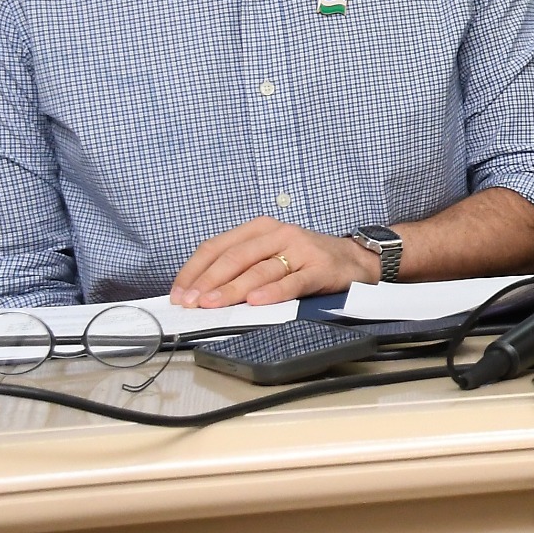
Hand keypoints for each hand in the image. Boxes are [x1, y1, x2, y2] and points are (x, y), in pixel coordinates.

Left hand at [170, 217, 378, 308]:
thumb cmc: (305, 259)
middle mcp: (279, 234)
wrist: (355, 259)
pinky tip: (257, 302)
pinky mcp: (320, 268)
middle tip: (190, 302)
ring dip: (232, 289)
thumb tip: (197, 293)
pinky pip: (293, 281)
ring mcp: (301, 249)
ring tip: (212, 304)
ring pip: (260, 270)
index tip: (178, 294)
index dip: (194, 270)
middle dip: (208, 282)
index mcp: (260, 228)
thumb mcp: (269, 254)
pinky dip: (272, 292)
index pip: (217, 246)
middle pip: (235, 257)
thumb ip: (239, 268)